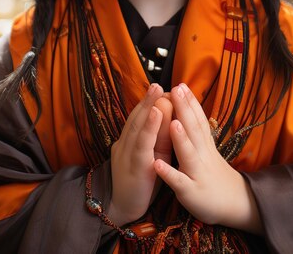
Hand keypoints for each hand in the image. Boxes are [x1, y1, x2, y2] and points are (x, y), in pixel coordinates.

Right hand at [108, 83, 165, 225]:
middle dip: (147, 98)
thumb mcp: (150, 155)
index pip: (138, 118)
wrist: (123, 210)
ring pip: (137, 126)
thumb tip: (169, 115)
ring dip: (147, 106)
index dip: (147, 102)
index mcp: (129, 142)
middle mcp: (125, 144)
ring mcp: (127, 154)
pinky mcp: (134, 166)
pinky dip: (149, 127)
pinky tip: (155, 114)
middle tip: (157, 82)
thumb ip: (157, 137)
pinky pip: (142, 144)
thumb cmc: (140, 182)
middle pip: (136, 117)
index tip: (159, 88)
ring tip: (157, 90)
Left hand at [153, 83, 259, 230]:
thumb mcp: (207, 148)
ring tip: (172, 122)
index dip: (191, 102)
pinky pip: (179, 182)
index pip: (198, 119)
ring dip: (180, 138)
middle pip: (194, 129)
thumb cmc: (213, 172)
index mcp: (204, 144)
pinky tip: (157, 164)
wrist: (234, 204)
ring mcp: (197, 172)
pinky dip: (169, 173)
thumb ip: (197, 130)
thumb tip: (188, 106)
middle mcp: (203, 154)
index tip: (181, 84)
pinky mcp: (191, 192)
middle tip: (176, 89)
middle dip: (184, 109)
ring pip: (188, 154)